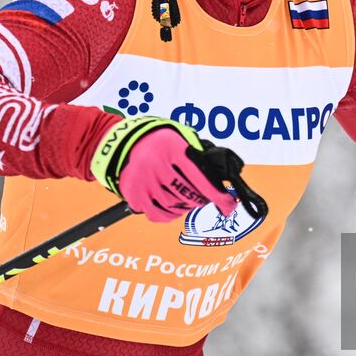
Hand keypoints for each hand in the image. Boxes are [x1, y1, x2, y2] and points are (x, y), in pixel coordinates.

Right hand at [90, 115, 238, 221]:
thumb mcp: (180, 140)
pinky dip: (170, 214)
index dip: (216, 193)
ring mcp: (143, 181)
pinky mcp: (134, 195)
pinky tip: (172, 207)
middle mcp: (155, 164)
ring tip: (185, 199)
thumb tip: (220, 182)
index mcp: (171, 147)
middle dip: (200, 199)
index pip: (199, 176)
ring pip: (175, 206)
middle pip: (188, 193)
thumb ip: (199, 157)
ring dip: (185, 206)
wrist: (125, 143)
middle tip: (201, 197)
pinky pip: (159, 215)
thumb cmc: (160, 144)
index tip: (229, 205)